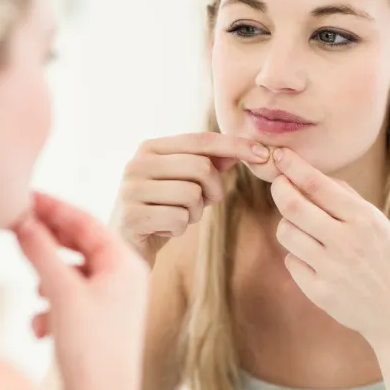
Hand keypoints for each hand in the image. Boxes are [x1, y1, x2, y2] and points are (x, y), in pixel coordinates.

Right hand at [13, 193, 148, 389]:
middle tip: (13, 224)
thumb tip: (22, 220)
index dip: (53, 206)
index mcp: (125, 264)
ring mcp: (111, 303)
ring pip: (70, 273)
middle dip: (47, 240)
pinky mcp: (96, 326)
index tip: (23, 194)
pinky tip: (39, 325)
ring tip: (31, 286)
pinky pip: (68, 300)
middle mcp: (123, 280)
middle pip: (79, 245)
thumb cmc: (91, 352)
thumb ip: (41, 252)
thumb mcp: (62, 293)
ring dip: (47, 276)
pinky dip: (50, 306)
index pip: (86, 221)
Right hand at [113, 132, 269, 263]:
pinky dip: (179, 229)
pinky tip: (163, 230)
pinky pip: (179, 219)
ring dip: (194, 214)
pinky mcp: (131, 216)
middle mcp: (136, 163)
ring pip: (192, 195)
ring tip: (177, 218)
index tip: (263, 154)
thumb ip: (210, 163)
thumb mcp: (185, 183)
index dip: (235, 145)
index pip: (201, 140)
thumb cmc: (161, 212)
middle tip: (201, 204)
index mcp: (150, 148)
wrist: (126, 249)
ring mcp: (131, 189)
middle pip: (200, 168)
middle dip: (212, 191)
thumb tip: (246, 147)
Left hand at [269, 148, 389, 347]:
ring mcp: (331, 269)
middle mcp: (346, 242)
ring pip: (286, 232)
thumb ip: (348, 200)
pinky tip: (316, 261)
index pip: (318, 184)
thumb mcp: (381, 225)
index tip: (280, 155)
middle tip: (279, 185)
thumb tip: (312, 175)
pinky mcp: (319, 292)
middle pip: (292, 206)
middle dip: (279, 189)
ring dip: (289, 225)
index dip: (293, 167)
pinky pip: (291, 261)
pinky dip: (298, 256)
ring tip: (305, 230)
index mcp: (365, 220)